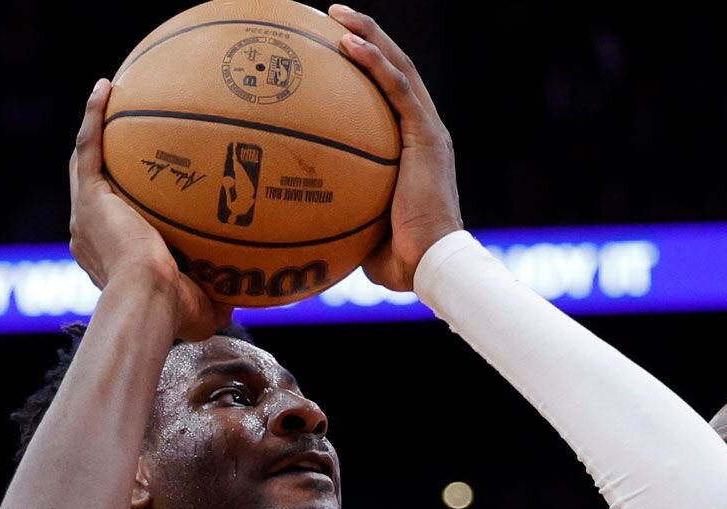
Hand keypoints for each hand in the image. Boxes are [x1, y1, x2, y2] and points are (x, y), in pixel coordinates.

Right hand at [69, 79, 232, 340]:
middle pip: (94, 187)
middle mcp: (90, 235)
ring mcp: (86, 215)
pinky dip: (94, 116)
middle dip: (105, 161)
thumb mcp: (205, 306)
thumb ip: (222, 293)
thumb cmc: (175, 313)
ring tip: (108, 95)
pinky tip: (106, 87)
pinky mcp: (90, 199)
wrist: (148, 301)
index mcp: (111, 258)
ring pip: (85, 162)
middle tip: (120, 134)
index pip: (114, 223)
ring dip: (94, 128)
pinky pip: (89, 148)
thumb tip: (254, 289)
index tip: (142, 188)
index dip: (124, 202)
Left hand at [330, 5, 461, 291]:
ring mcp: (427, 130)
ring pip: (398, 68)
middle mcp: (423, 130)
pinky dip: (375, 63)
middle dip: (364, 37)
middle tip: (331, 16)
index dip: (365, 68)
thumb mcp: (359, 225)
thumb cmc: (396, 259)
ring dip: (368, 36)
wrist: (429, 265)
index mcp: (412, 147)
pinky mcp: (427, 136)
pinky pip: (398, 89)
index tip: (331, 49)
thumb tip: (297, 215)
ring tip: (336, 15)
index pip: (389, 96)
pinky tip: (348, 44)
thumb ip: (339, 208)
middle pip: (394, 69)